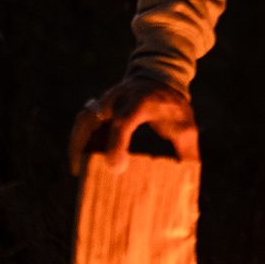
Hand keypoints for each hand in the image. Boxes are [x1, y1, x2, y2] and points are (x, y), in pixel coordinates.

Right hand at [68, 77, 198, 177]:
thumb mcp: (186, 126)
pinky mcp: (100, 108)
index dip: (116, 144)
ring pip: (83, 120)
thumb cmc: (172, 106)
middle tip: (80, 171)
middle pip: (90, 117)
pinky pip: (85, 125)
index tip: (116, 168)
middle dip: (81, 143)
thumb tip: (187, 184)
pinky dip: (82, 143)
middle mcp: (118, 99)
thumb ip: (186, 152)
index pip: (123, 122)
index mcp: (141, 102)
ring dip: (77, 145)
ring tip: (79, 171)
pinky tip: (85, 162)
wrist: (160, 79)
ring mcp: (105, 101)